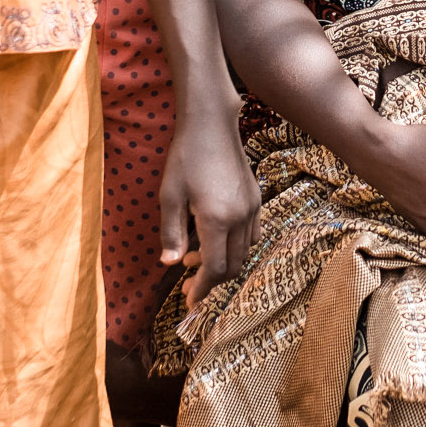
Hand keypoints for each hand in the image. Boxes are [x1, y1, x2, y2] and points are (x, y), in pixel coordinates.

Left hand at [158, 103, 260, 305]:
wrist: (211, 125)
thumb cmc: (185, 158)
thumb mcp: (169, 197)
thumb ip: (170, 233)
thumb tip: (170, 264)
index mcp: (216, 220)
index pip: (214, 269)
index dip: (202, 289)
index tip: (190, 301)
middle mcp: (240, 217)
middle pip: (233, 266)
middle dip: (211, 280)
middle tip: (188, 281)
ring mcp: (252, 208)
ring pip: (244, 252)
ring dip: (222, 261)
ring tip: (195, 254)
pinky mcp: (256, 198)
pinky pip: (251, 234)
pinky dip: (235, 246)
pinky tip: (216, 238)